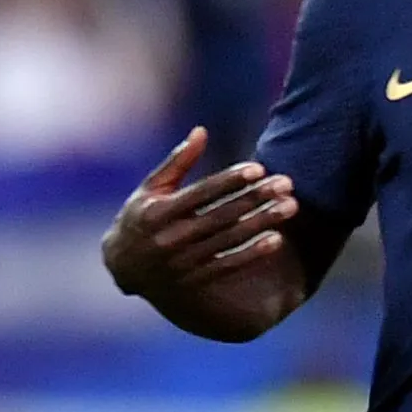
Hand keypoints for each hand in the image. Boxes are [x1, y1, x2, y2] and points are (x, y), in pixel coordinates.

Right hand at [102, 126, 298, 296]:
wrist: (121, 267)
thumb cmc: (140, 217)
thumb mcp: (150, 189)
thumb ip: (177, 162)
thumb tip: (201, 131)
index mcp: (158, 211)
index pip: (202, 193)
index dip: (230, 180)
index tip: (259, 168)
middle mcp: (170, 237)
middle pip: (221, 215)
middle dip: (256, 198)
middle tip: (287, 184)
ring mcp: (182, 262)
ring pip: (229, 240)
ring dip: (262, 222)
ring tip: (290, 207)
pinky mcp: (193, 280)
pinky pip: (227, 267)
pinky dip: (252, 254)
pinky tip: (276, 239)